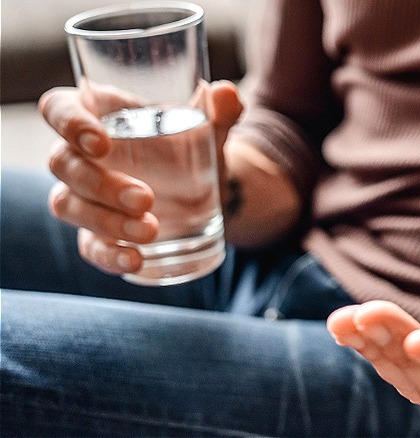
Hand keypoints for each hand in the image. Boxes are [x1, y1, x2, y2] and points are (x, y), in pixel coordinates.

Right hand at [39, 81, 242, 274]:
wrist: (208, 189)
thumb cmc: (192, 146)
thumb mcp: (209, 128)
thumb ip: (219, 111)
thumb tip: (226, 94)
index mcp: (98, 115)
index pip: (58, 108)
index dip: (68, 123)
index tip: (101, 143)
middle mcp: (80, 155)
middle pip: (63, 164)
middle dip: (101, 184)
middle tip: (146, 198)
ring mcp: (84, 196)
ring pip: (68, 206)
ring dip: (106, 221)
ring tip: (152, 231)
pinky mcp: (97, 233)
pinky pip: (89, 246)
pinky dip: (109, 256)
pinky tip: (137, 260)